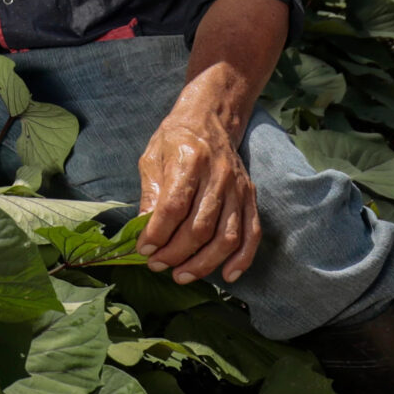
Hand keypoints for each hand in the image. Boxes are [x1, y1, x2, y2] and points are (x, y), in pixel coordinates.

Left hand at [134, 104, 261, 285]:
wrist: (210, 118)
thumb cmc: (175, 139)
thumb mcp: (151, 157)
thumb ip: (149, 192)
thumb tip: (142, 228)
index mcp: (190, 161)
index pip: (174, 206)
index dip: (158, 233)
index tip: (144, 249)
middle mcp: (218, 176)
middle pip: (200, 227)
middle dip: (176, 253)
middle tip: (156, 265)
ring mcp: (238, 188)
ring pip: (226, 237)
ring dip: (203, 263)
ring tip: (181, 275)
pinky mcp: (250, 197)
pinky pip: (252, 233)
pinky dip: (242, 259)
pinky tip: (227, 275)